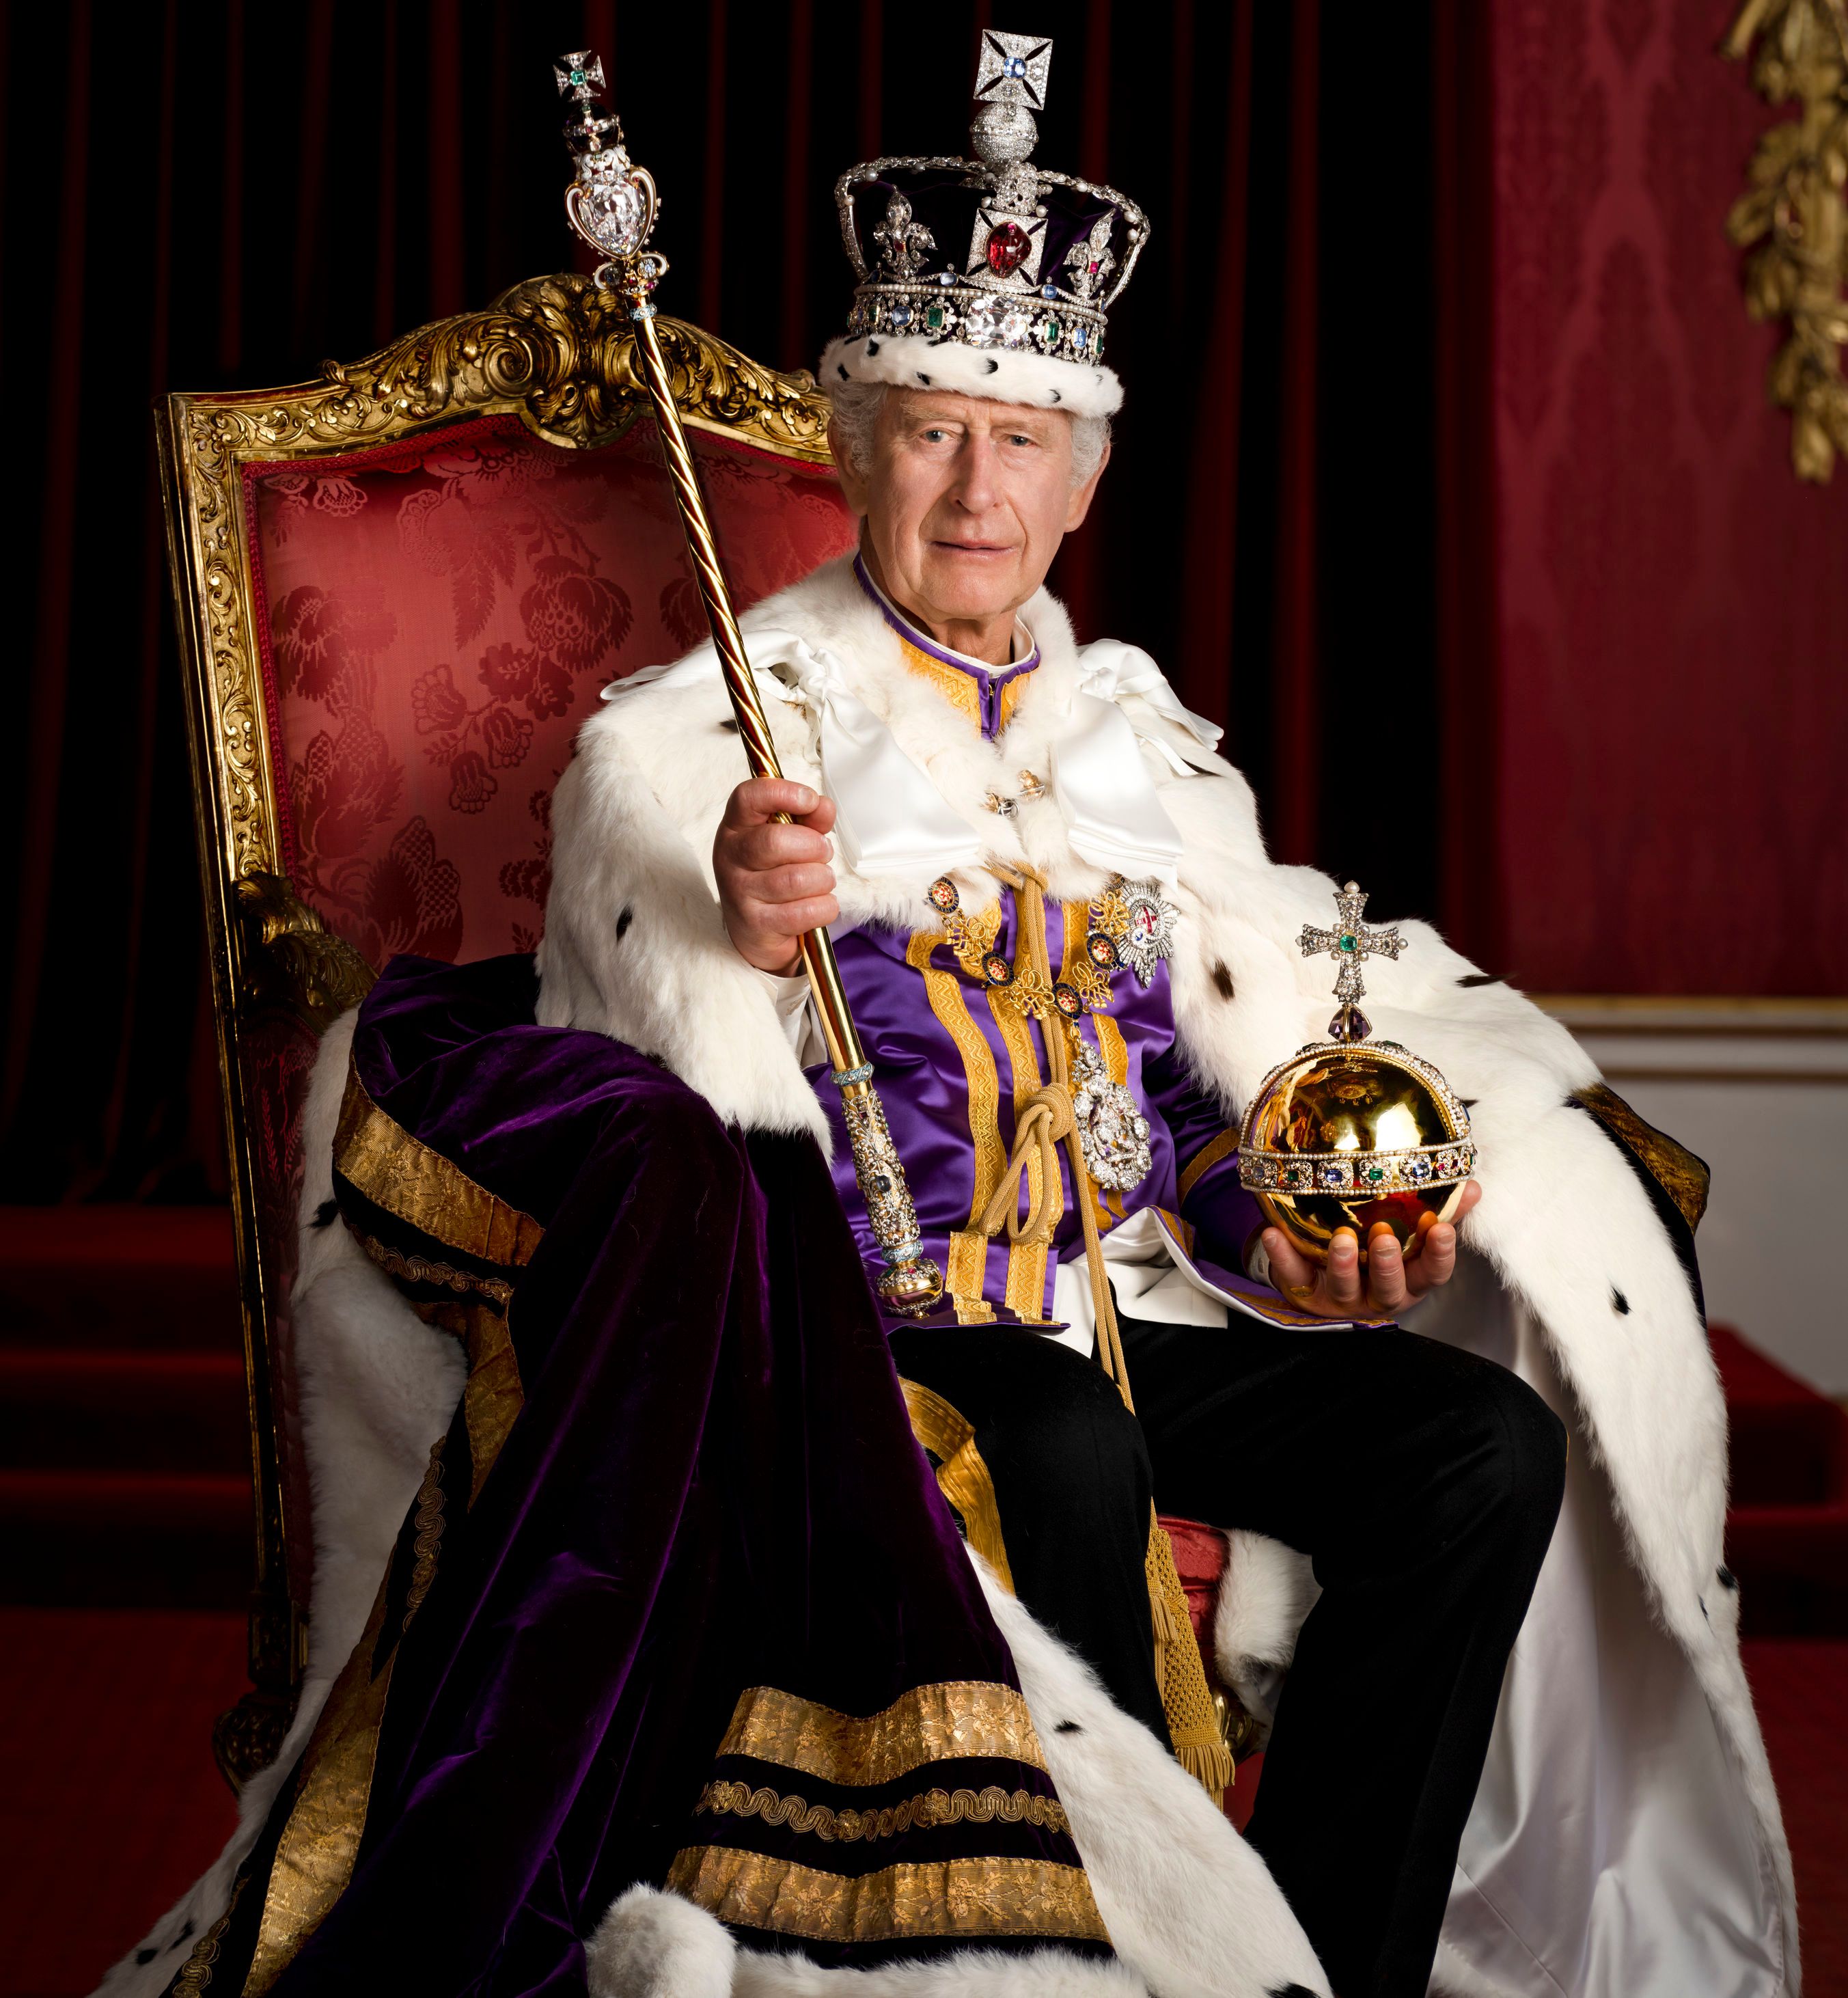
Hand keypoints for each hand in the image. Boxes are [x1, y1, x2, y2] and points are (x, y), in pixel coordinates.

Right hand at [713, 778, 838, 975]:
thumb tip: (823, 807)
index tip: (810, 800)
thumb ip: (809, 819)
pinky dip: (825, 907)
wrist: (756, 930)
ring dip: (823, 879)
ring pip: (796, 879)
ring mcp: (740, 893)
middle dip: (814, 846)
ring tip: (820, 881)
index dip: (784, 792)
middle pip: (775, 841)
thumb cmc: (774, 874)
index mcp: (736, 827)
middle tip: (823, 853)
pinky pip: (807, 911)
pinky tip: (818, 904)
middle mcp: (731, 857)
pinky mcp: (757, 925)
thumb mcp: (789, 839)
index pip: (748, 797)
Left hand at [1262, 1180, 1482, 1319]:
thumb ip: (1441, 1211)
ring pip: (1345, 1288)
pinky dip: (1282, 1257)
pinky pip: (1293, 1276)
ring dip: (1343, 1264)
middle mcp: (1378, 1295)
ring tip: (1341, 1240)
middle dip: (1387, 1265)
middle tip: (1384, 1238)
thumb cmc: (1378, 1250)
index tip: (1440, 1229)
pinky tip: (1272, 1234)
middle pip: (1389, 1289)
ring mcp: (1341, 1298)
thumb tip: (1472, 1186)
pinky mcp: (1304, 1293)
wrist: (1325, 1273)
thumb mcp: (1411, 1236)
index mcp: (1409, 1280)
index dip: (1439, 1255)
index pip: (1432, 1274)